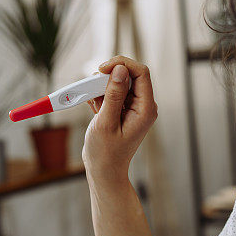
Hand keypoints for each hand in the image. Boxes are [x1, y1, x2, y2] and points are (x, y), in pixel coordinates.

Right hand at [82, 55, 157, 184]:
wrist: (104, 171)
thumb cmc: (105, 153)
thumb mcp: (106, 123)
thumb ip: (113, 95)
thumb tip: (120, 70)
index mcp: (145, 109)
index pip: (141, 72)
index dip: (121, 65)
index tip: (101, 70)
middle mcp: (143, 105)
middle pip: (129, 75)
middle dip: (107, 78)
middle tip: (90, 90)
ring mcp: (134, 107)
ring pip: (118, 83)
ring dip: (100, 88)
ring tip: (92, 106)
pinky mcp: (123, 109)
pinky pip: (112, 93)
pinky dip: (99, 96)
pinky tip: (93, 109)